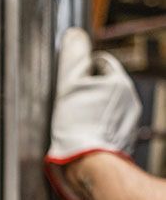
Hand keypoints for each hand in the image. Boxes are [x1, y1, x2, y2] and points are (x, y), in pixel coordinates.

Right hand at [45, 27, 140, 199]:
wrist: (90, 164)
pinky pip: (106, 126)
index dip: (81, 72)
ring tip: (74, 124)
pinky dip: (95, 128)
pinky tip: (82, 135)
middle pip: (103, 86)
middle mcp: (130, 100)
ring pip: (106, 107)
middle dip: (88, 93)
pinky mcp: (121, 139)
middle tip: (70, 106)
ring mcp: (128, 121)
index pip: (99, 63)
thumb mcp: (69, 85)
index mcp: (119, 83)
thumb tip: (75, 35)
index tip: (70, 86)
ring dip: (91, 111)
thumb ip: (73, 58)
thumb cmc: (78, 126)